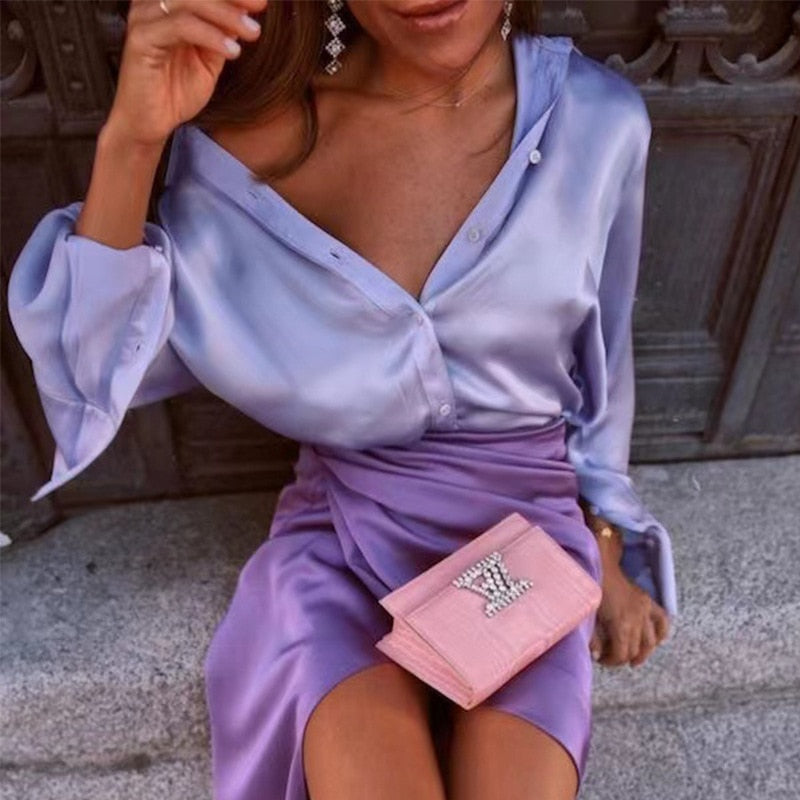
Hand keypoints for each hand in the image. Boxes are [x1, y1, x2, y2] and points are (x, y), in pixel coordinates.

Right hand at [106, 0, 267, 146]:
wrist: (151, 123)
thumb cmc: (176, 92)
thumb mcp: (210, 60)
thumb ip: (222, 34)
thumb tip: (246, 12)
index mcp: (168, 4)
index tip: (261, 1)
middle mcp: (152, 4)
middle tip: (260, 5)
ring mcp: (144, 18)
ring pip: (189, 1)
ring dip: (226, 15)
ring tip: (253, 33)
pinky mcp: (141, 38)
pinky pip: (181, 26)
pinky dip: (211, 36)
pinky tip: (232, 51)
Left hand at [590, 557, 669, 667]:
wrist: (600, 565)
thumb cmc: (592, 589)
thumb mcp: (588, 615)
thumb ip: (593, 637)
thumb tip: (597, 655)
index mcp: (621, 624)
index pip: (622, 654)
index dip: (612, 661)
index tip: (602, 660)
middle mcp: (637, 619)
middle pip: (635, 649)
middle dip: (623, 657)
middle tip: (612, 658)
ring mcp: (645, 610)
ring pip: (651, 641)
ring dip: (643, 652)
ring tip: (633, 659)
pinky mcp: (648, 601)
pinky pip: (662, 621)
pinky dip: (661, 633)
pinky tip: (657, 642)